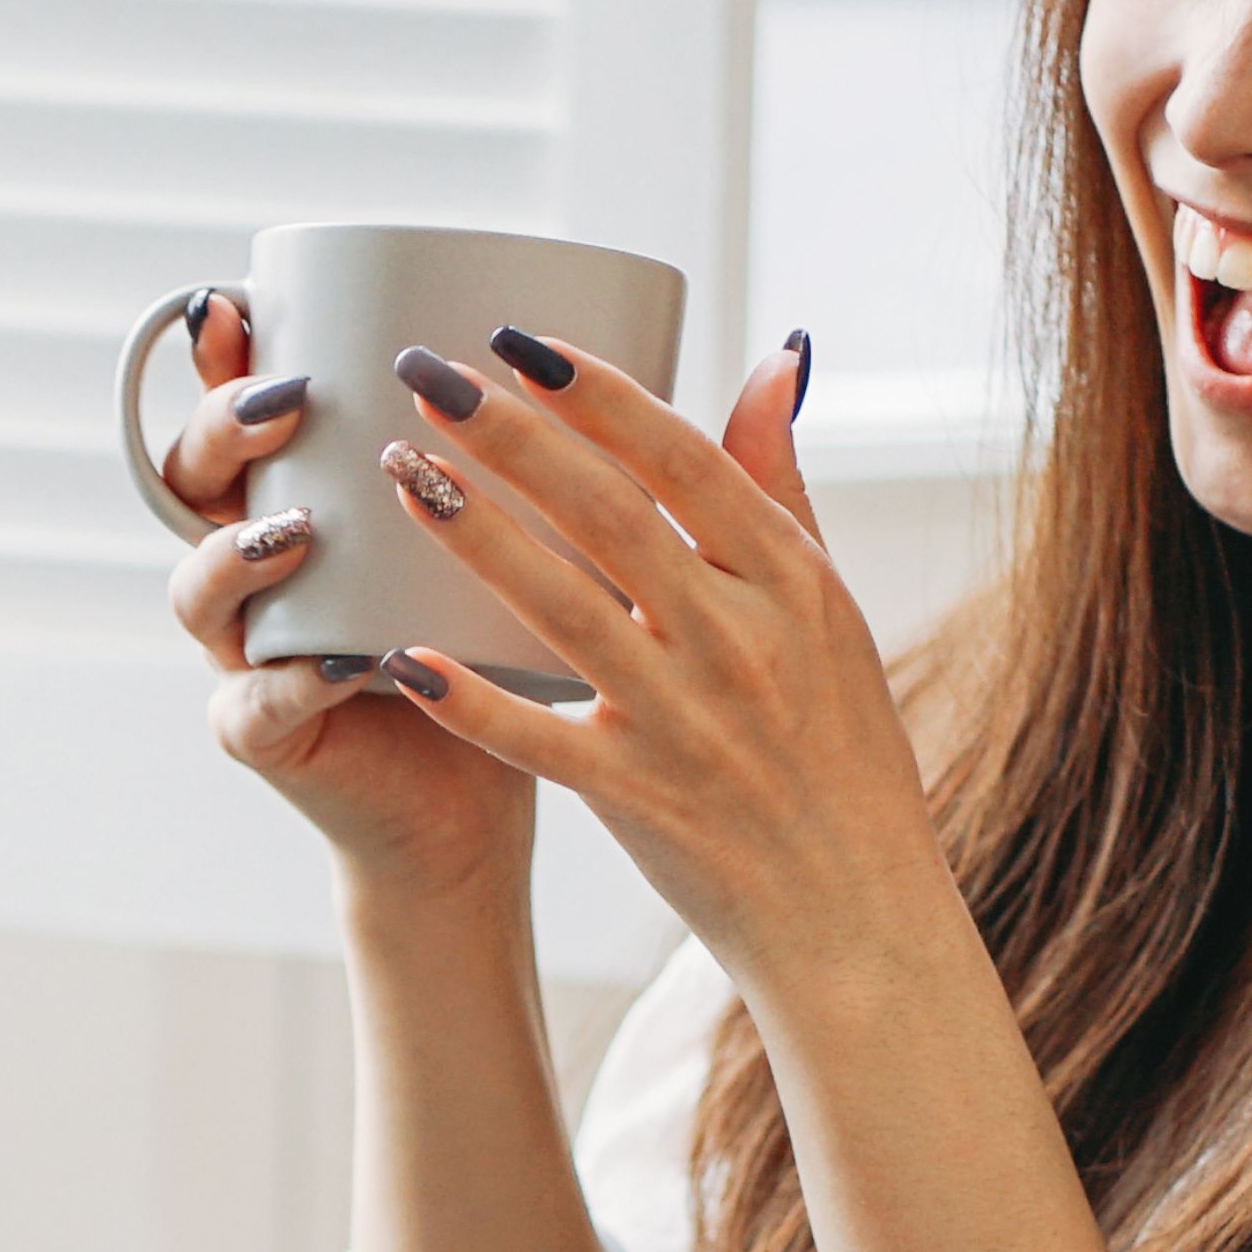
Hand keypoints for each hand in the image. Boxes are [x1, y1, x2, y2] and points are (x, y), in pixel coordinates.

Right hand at [155, 293, 539, 899]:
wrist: (480, 796)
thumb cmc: (509, 648)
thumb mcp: (538, 533)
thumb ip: (559, 451)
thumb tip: (694, 348)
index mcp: (301, 495)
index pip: (241, 409)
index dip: (222, 357)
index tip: (241, 302)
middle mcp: (256, 566)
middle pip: (192, 480)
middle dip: (221, 431)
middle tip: (285, 403)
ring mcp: (248, 651)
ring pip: (196, 591)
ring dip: (234, 555)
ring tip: (294, 534)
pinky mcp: (269, 734)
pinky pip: (255, 705)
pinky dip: (291, 683)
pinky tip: (341, 662)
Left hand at [347, 329, 958, 991]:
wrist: (854, 910)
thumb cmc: (841, 747)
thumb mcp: (833, 606)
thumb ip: (783, 483)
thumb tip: (777, 355)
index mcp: (790, 580)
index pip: (682, 460)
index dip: (598, 394)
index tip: (518, 340)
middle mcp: (738, 640)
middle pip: (608, 514)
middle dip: (509, 436)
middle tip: (423, 373)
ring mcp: (683, 721)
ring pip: (561, 607)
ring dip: (471, 533)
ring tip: (398, 471)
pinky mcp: (634, 798)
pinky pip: (537, 738)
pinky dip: (469, 699)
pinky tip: (398, 655)